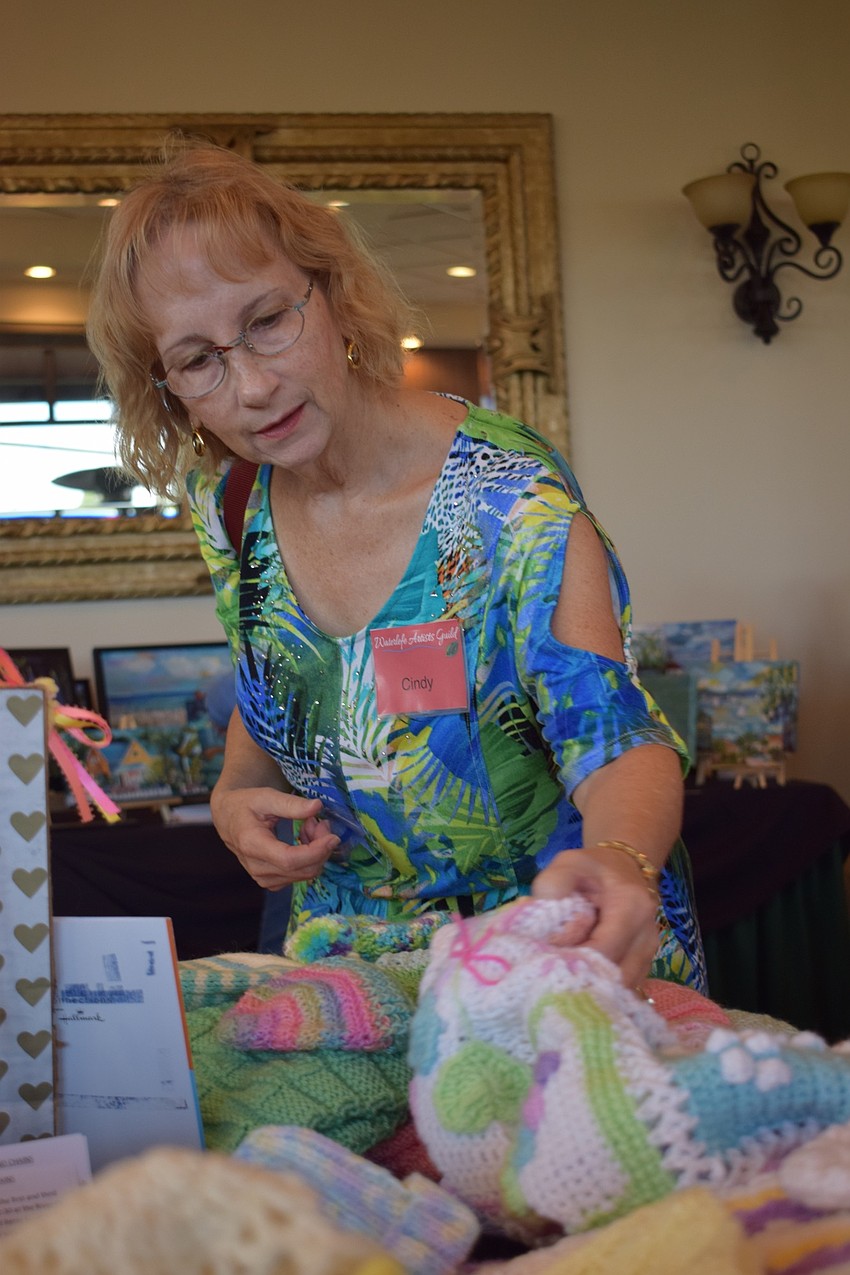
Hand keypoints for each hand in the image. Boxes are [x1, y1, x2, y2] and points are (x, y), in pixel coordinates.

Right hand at [210, 786, 339, 889]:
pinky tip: (303, 840)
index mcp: (252, 844)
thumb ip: (292, 804)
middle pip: (302, 869)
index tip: (333, 837)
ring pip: (305, 873)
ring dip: (316, 851)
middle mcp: (257, 867)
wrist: (229, 818)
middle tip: (320, 821)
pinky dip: (309, 858)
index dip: (316, 851)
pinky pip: (300, 875)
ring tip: (309, 826)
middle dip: (320, 847)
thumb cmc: (246, 804)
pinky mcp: (271, 881)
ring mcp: (264, 878)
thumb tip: (318, 806)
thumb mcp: (267, 797)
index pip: (289, 859)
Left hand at [532, 845, 659, 988]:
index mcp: (632, 907)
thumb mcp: (570, 862)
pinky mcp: (643, 966)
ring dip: (592, 985)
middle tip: (551, 975)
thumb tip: (545, 903)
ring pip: (620, 986)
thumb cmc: (593, 868)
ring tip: (564, 976)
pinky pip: (623, 986)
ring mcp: (649, 954)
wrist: (624, 868)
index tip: (547, 962)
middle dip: (582, 979)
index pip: (605, 950)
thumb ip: (555, 880)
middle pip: (615, 975)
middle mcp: (646, 935)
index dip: (575, 961)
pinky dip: (601, 986)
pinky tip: (581, 977)